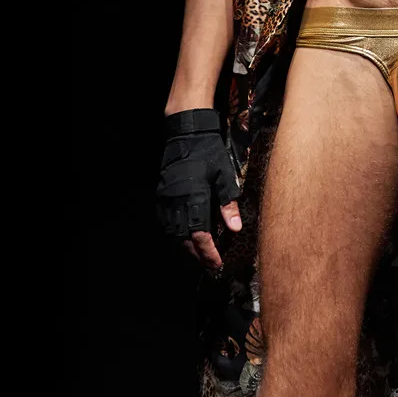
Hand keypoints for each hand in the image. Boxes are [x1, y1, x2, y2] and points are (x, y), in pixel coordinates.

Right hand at [156, 108, 242, 270]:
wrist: (187, 132)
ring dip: (185, 246)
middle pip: (184, 238)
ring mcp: (166, 198)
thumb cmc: (209, 152)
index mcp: (195, 196)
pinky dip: (174, 233)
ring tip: (199, 255)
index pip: (200, 234)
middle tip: (209, 265)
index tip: (216, 263)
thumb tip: (236, 229)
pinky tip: (184, 237)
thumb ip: (229, 203)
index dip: (208, 252)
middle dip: (197, 254)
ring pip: (173, 232)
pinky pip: (165, 222)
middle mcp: (177, 200)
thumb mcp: (224, 175)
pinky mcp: (161, 194)